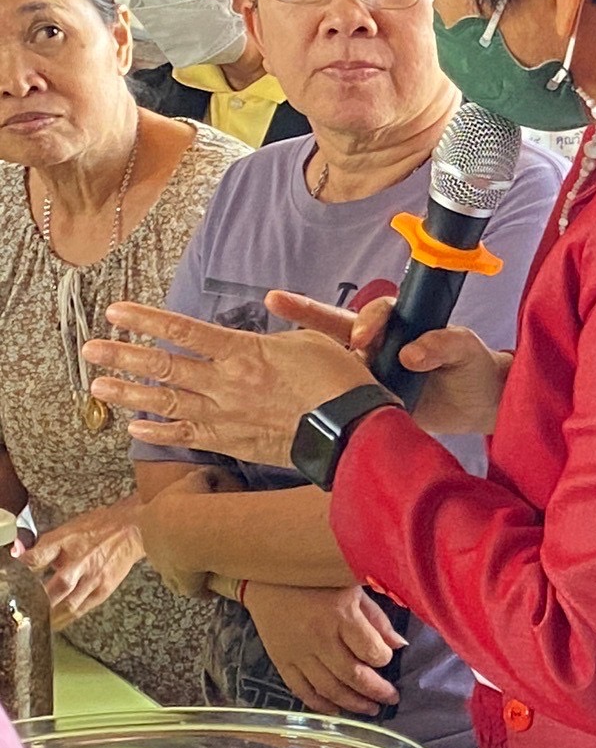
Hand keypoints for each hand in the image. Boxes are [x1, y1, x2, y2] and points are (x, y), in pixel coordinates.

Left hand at [16, 500, 141, 627]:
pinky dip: (67, 618)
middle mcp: (81, 562)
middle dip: (37, 601)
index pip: (37, 558)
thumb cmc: (97, 528)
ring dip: (50, 616)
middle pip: (55, 587)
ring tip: (36, 623)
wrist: (132, 529)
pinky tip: (56, 623)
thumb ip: (42, 546)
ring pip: (68, 604)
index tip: (12, 577)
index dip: (22, 568)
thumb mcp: (66, 530)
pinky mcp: (104, 589)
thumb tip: (17, 555)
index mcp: (67, 543)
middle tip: (23, 610)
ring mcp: (94, 578)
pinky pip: (82, 608)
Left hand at [83, 302, 370, 466]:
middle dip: (123, 355)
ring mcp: (226, 415)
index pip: (184, 331)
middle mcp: (226, 383)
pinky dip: (158, 432)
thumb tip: (272, 305)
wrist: (353, 432)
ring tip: (98, 386)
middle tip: (91, 349)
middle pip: (163, 366)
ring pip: (166, 401)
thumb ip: (285, 324)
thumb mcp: (315, 340)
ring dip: (128, 393)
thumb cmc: (340, 383)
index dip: (146, 320)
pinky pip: (187, 434)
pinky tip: (135, 427)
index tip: (116, 312)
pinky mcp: (232, 442)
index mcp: (244, 353)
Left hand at [137, 466, 243, 597]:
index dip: (170, 525)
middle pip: (161, 549)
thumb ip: (202, 477)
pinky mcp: (179, 583)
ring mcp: (163, 566)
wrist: (189, 530)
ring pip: (176, 571)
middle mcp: (151, 544)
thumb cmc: (191, 502)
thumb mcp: (197, 480)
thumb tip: (210, 472)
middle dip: (177, 549)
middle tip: (198, 549)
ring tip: (209, 570)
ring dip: (190, 571)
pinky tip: (215, 586)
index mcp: (149, 518)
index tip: (183, 526)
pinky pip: (193, 589)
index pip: (154, 523)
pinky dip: (202, 588)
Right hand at [242, 582, 402, 715]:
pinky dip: (320, 705)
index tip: (389, 659)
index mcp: (341, 616)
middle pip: (352, 675)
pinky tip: (337, 711)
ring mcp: (298, 653)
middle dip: (376, 691)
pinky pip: (301, 690)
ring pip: (329, 688)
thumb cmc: (318, 580)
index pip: (371, 650)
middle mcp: (319, 638)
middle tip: (391, 699)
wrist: (266, 577)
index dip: (384, 659)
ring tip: (371, 710)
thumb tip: (400, 646)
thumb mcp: (353, 590)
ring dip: (353, 703)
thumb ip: (377, 620)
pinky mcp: (281, 661)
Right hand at [266, 292, 509, 436]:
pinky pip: (340, 398)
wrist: (477, 406)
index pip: (375, 314)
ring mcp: (368, 374)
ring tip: (271, 355)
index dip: (367, 321)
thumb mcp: (465, 349)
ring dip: (305, 359)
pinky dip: (319, 398)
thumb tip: (411, 354)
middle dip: (305, 312)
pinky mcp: (366, 402)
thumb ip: (444, 344)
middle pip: (336, 326)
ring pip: (331, 363)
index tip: (363, 337)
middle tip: (276, 300)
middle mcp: (378, 346)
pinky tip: (293, 402)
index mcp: (400, 326)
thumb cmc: (472, 367)